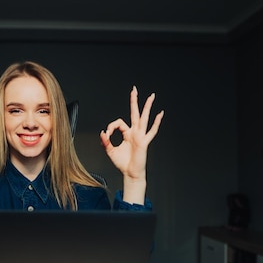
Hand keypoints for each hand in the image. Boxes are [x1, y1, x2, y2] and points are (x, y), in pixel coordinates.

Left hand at [100, 86, 163, 201]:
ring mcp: (140, 136)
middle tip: (134, 90)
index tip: (107, 134)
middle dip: (134, 101)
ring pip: (144, 118)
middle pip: (135, 113)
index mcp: (127, 133)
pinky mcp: (144, 142)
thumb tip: (102, 132)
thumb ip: (106, 141)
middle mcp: (135, 132)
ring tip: (151, 96)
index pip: (119, 122)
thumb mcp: (110, 150)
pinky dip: (156, 123)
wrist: (130, 173)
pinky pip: (151, 131)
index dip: (111, 126)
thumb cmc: (123, 163)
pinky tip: (160, 114)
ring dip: (147, 107)